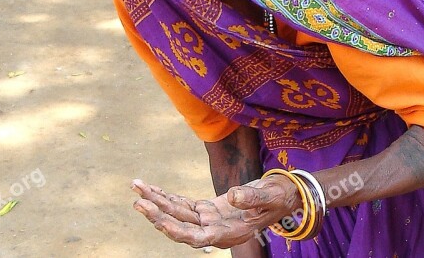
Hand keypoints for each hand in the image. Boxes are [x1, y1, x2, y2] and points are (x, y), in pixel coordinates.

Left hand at [130, 176, 300, 249]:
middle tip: (137, 198)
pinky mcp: (209, 209)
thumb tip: (233, 195)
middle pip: (180, 225)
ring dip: (157, 202)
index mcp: (229, 232)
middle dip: (157, 213)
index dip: (173, 228)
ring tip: (137, 187)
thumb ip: (252, 198)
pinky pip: (184, 205)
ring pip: (178, 214)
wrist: (286, 196)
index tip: (155, 217)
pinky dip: (168, 197)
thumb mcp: (271, 196)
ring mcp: (210, 220)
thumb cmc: (281, 197)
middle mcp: (215, 229)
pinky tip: (152, 189)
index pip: (194, 236)